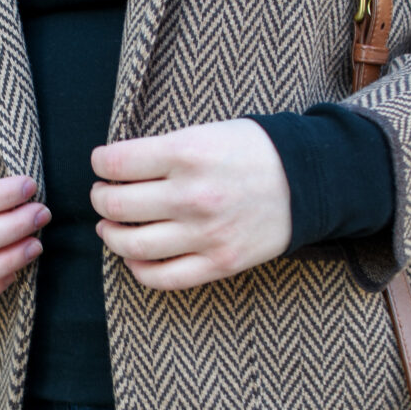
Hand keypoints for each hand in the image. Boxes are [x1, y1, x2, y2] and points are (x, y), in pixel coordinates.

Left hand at [89, 119, 291, 290]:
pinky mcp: (218, 263)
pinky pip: (162, 277)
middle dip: (100, 198)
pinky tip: (134, 256)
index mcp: (188, 153)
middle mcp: (192, 195)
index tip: (102, 165)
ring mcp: (205, 234)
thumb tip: (115, 169)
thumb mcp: (208, 132)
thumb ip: (163, 150)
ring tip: (111, 226)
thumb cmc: (254, 151)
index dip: (100, 163)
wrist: (310, 180)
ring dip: (110, 235)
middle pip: (116, 204)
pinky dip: (137, 268)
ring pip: (131, 244)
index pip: (116, 162)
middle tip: (103, 195)